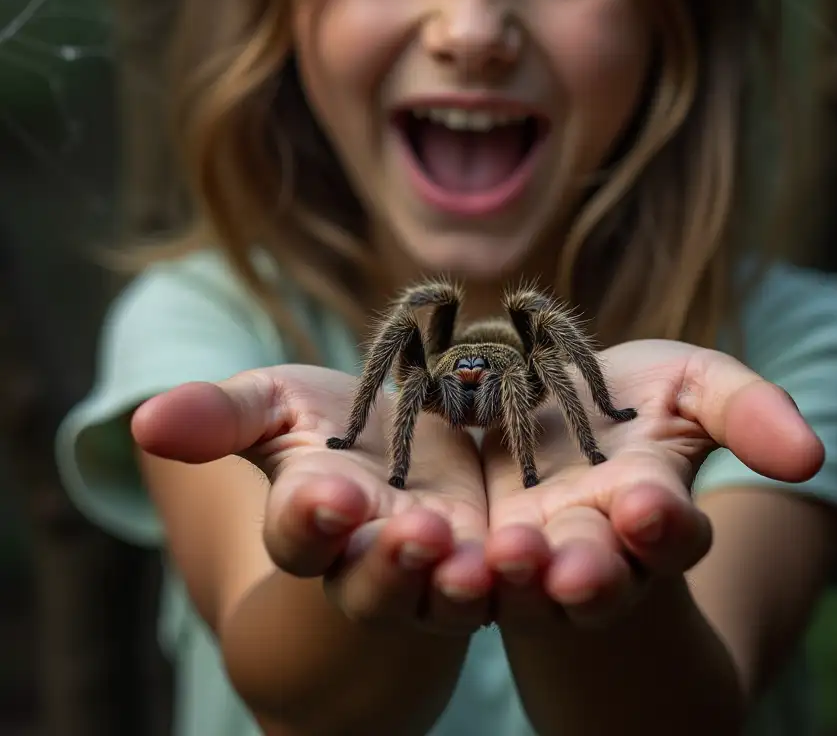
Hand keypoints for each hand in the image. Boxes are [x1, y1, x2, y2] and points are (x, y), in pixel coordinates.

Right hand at [132, 366, 493, 631]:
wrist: (398, 443)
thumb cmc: (322, 425)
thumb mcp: (273, 404)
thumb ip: (220, 415)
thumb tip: (142, 418)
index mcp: (310, 514)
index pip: (300, 530)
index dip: (310, 518)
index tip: (325, 495)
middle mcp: (366, 556)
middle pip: (372, 580)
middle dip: (390, 564)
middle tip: (414, 533)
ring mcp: (431, 565)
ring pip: (442, 592)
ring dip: (458, 582)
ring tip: (476, 560)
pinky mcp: (485, 556)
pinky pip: (503, 580)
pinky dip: (517, 573)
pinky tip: (534, 553)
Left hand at [480, 339, 823, 629]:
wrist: (545, 400)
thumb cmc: (633, 397)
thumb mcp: (694, 384)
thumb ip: (747, 410)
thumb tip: (812, 456)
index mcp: (656, 509)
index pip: (671, 532)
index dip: (663, 524)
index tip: (648, 506)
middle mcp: (597, 547)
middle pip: (598, 577)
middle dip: (589, 574)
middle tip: (574, 569)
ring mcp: (532, 552)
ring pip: (526, 584)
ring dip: (515, 576)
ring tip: (505, 556)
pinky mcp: (475, 544)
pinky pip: (463, 566)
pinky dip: (449, 561)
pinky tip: (431, 542)